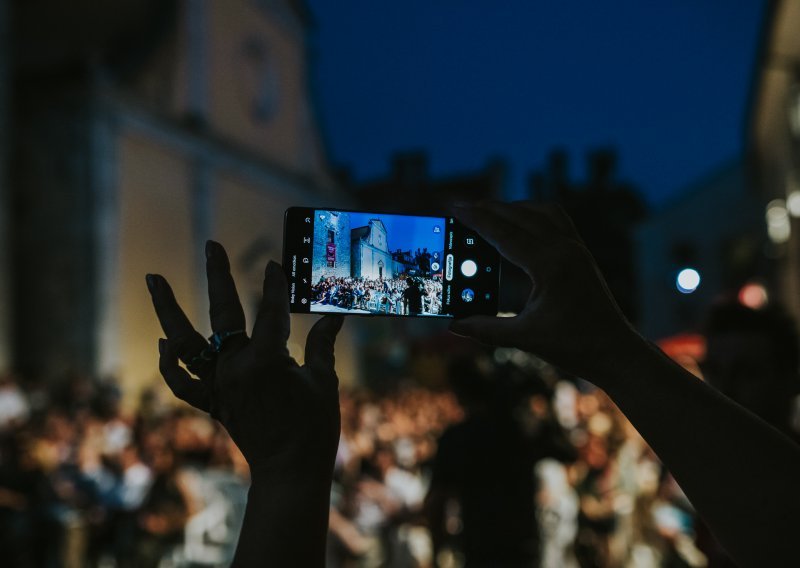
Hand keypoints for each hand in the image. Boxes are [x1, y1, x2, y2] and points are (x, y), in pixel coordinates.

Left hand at [146, 241, 343, 480]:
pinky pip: (183, 384)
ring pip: (185, 344)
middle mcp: (235, 369)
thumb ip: (323, 345)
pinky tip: (166, 343)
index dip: (276, 286)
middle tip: (211, 245)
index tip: (275, 265)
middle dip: (218, 276)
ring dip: (168, 311)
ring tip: (153, 279)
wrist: (291, 471)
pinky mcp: (213, 403)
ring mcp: (219, 386)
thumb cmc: (314, 428)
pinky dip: (171, 364)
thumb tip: (334, 316)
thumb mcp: (324, 382)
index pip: (272, 312)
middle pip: (223, 314)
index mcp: (266, 361)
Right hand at [450, 201, 644, 383]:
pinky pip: (555, 220)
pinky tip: (519, 224)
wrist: (616, 352)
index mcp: (550, 265)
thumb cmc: (575, 347)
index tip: (455, 208)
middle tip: (461, 207)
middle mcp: (566, 249)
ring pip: (540, 212)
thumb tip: (454, 324)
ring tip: (487, 212)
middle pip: (520, 216)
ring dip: (512, 208)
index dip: (476, 220)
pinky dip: (532, 215)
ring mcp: (576, 249)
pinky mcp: (581, 254)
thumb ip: (485, 329)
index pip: (505, 234)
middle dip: (488, 209)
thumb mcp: (525, 338)